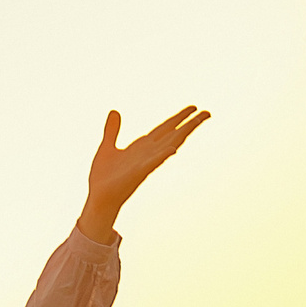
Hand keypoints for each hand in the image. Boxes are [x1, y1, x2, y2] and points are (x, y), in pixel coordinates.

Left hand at [78, 105, 209, 241]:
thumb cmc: (103, 178)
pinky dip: (162, 156)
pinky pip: (152, 163)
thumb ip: (112, 130)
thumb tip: (114, 112)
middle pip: (172, 134)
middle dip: (189, 123)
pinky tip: (172, 148)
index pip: (164, 129)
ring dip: (183, 133)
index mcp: (141, 147)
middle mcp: (148, 153)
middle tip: (207, 112)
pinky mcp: (137, 174)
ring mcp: (145, 163)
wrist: (98, 198)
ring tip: (198, 121)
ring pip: (169, 145)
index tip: (193, 108)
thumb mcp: (107, 147)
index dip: (178, 118)